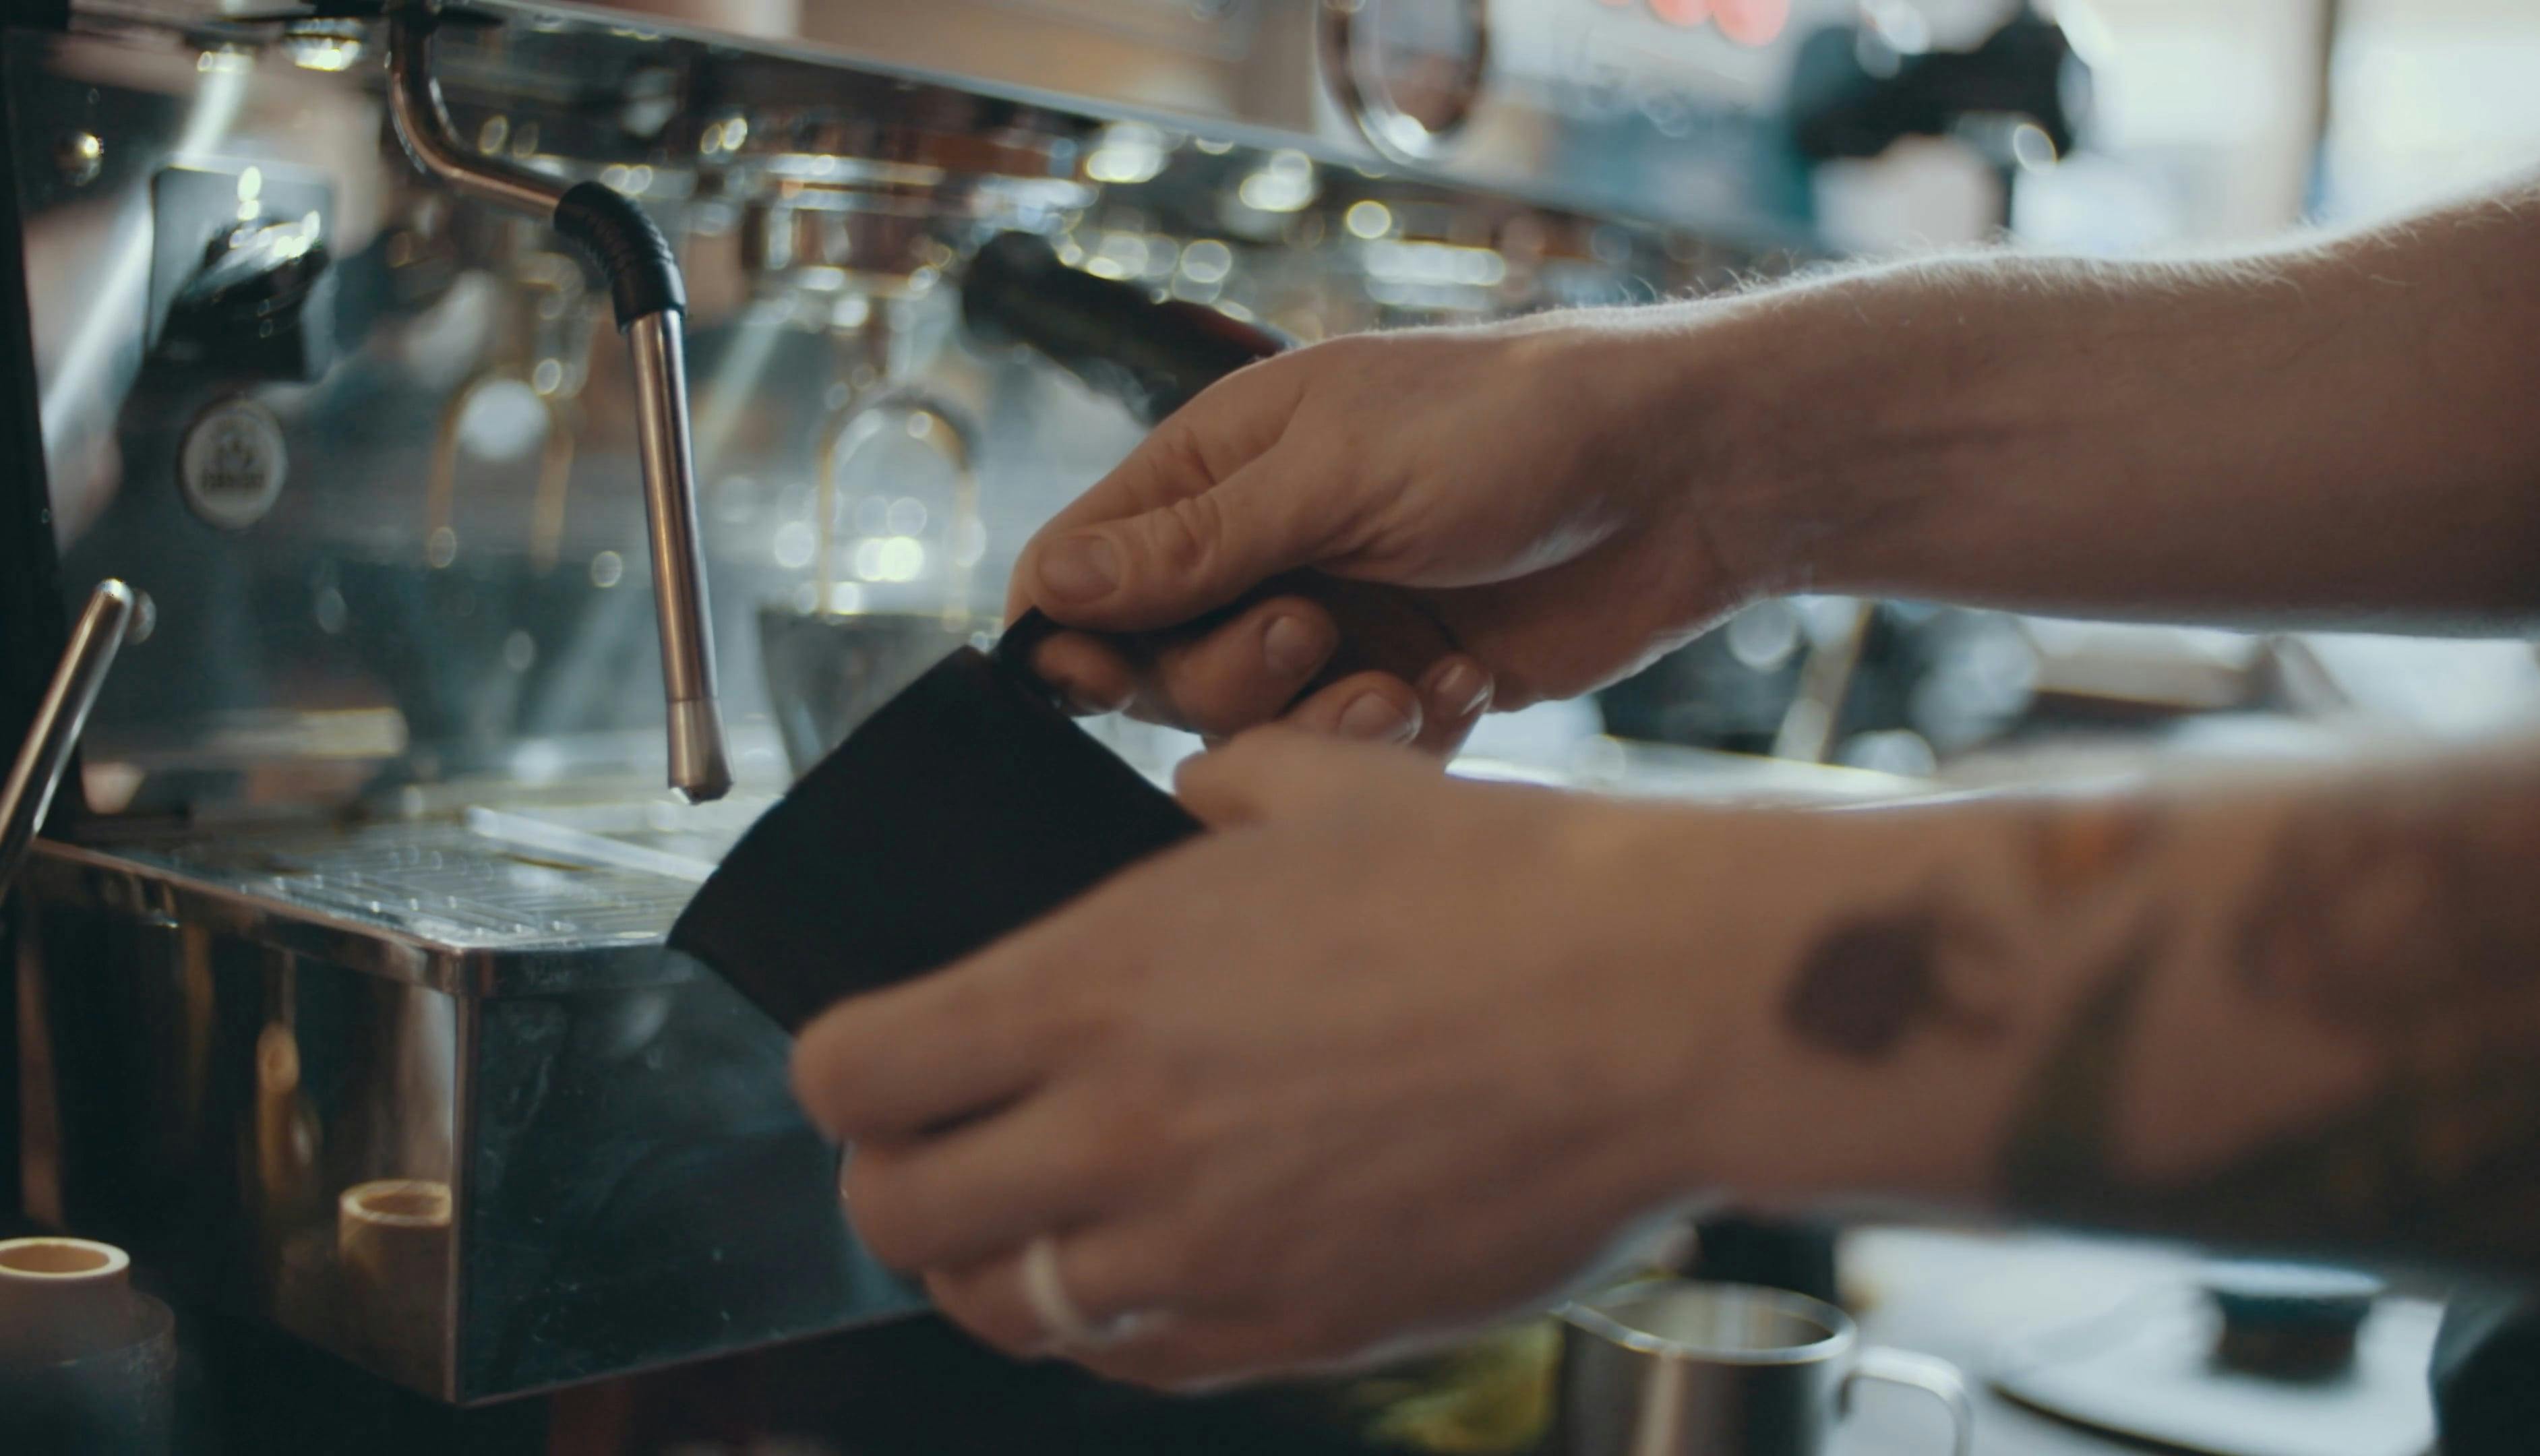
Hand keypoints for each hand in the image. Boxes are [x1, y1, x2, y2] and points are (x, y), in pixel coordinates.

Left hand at [788, 730, 1758, 1387]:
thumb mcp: (1321, 794)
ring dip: (997, 1262)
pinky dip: (1113, 1319)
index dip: (843, 1070)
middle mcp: (1119, 1134)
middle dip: (897, 1179)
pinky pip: (1134, 1361)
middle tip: (941, 1148)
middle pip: (897, 1215)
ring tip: (1041, 1215)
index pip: (852, 1076)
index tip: (873, 1061)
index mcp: (1096, 986)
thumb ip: (1211, 796)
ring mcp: (1201, 1254)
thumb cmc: (1505, 890)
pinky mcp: (1288, 1331)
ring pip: (1004, 1309)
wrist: (1657, 1014)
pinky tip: (1160, 1257)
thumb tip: (1187, 799)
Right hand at [1004, 313, 1747, 756]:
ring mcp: (1338, 623)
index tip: (1092, 679)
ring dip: (1320, 720)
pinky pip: (1354, 758)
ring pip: (1257, 729)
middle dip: (1231, 670)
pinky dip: (1405, 733)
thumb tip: (1052, 587)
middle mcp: (1266, 551)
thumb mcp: (1337, 472)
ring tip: (1401, 684)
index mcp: (1221, 470)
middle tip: (1312, 629)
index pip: (1084, 568)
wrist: (1684, 478)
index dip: (1075, 634)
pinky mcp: (1408, 687)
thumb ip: (1195, 541)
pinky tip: (1469, 680)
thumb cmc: (1511, 430)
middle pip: (1162, 669)